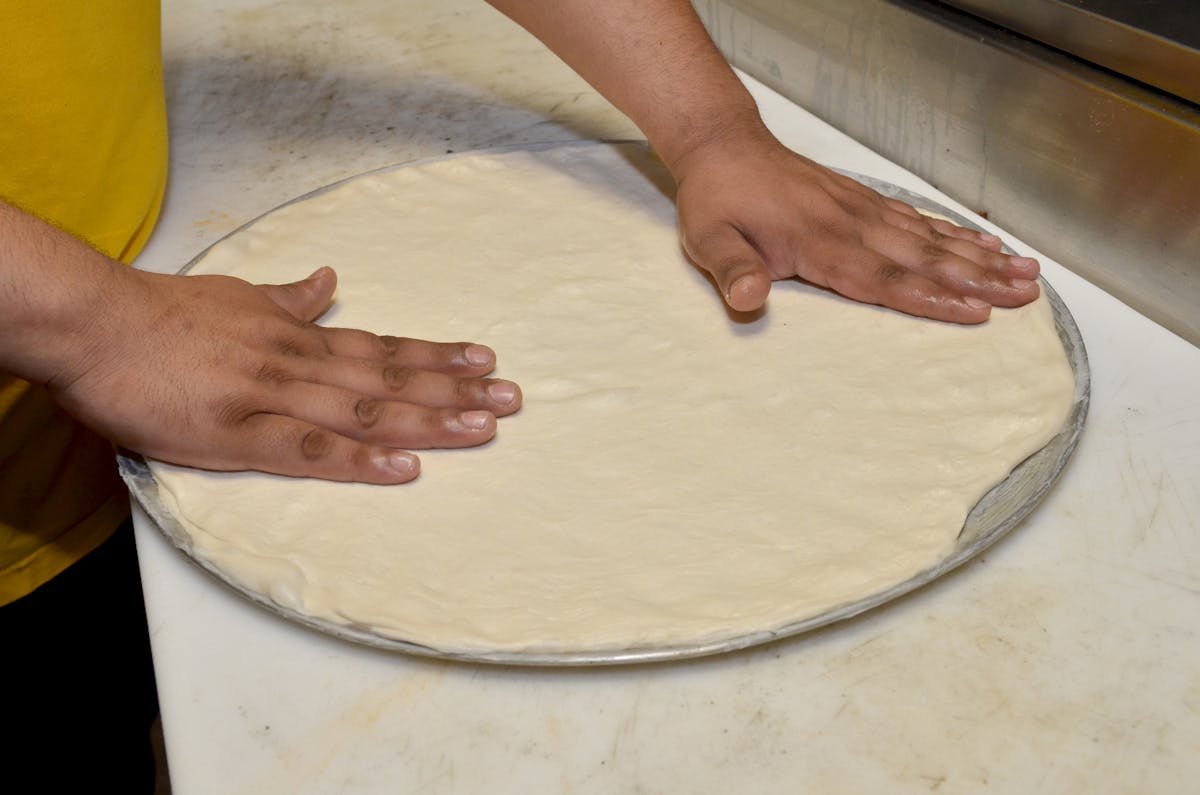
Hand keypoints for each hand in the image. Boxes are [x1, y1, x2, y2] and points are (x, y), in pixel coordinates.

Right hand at [47, 266, 520, 482]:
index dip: (435, 356)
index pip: (382, 346)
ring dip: (427, 421)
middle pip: (390, 378)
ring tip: (484, 427)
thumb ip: (289, 296)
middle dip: (455, 390)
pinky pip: (309, 450)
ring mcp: (272, 397)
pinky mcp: (238, 434)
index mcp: (297, 336)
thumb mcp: (237, 295)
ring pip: (365, 410)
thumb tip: (330, 280)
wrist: (96, 324)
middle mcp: (299, 363)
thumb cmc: (162, 313)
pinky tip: (403, 469)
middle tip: (512, 399)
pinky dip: (359, 460)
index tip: (483, 360)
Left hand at [672, 130, 1039, 322]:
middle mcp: (851, 224)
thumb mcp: (709, 240)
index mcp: (819, 241)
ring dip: (979, 256)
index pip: (885, 277)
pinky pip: (917, 219)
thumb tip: (748, 298)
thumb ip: (732, 270)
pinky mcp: (863, 202)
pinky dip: (954, 232)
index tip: (975, 312)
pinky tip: (984, 243)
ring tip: (1026, 272)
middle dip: (978, 279)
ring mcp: (862, 210)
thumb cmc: (718, 199)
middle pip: (924, 257)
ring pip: (930, 237)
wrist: (724, 147)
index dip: (931, 297)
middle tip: (1026, 295)